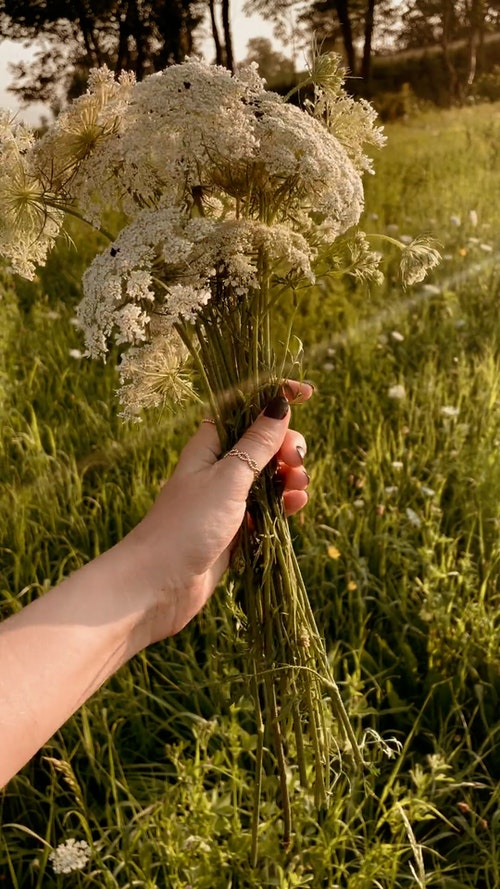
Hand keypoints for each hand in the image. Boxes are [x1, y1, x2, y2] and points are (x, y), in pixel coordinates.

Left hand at [125, 381, 312, 641]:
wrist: (158, 585)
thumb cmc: (187, 525)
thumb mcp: (228, 479)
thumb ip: (257, 443)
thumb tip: (279, 403)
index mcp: (210, 444)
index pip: (244, 406)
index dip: (274, 396)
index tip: (307, 394)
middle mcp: (219, 467)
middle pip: (263, 441)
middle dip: (287, 445)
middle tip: (293, 462)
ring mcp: (228, 498)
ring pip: (270, 475)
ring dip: (290, 476)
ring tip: (297, 489)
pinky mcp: (236, 527)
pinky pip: (269, 506)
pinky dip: (285, 503)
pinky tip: (295, 507)